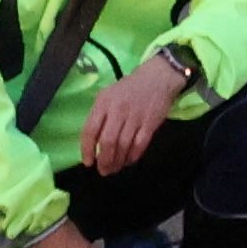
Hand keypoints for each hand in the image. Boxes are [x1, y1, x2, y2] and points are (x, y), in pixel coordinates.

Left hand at [77, 59, 179, 176]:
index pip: (90, 130)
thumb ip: (99, 114)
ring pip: (123, 146)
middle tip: (103, 171)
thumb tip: (93, 142)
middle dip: (104, 160)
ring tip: (114, 169)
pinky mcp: (151, 122)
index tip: (88, 162)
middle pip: (108, 142)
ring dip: (118, 161)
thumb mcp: (108, 94)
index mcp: (104, 102)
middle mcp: (118, 110)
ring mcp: (136, 116)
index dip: (87, 150)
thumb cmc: (130, 87)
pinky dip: (133, 156)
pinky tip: (129, 160)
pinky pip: (140, 144)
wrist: (159, 77)